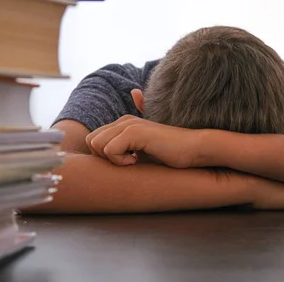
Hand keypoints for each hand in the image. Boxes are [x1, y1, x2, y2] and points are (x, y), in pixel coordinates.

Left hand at [85, 115, 199, 166]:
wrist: (193, 150)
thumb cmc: (170, 156)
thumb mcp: (143, 154)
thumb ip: (125, 151)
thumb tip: (109, 157)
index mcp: (123, 124)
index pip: (94, 140)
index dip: (105, 157)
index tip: (126, 161)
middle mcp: (124, 121)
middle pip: (91, 141)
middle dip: (104, 157)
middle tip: (128, 162)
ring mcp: (129, 124)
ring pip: (96, 144)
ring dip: (113, 159)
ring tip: (134, 161)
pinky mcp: (135, 132)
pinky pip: (110, 150)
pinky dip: (121, 161)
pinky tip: (138, 161)